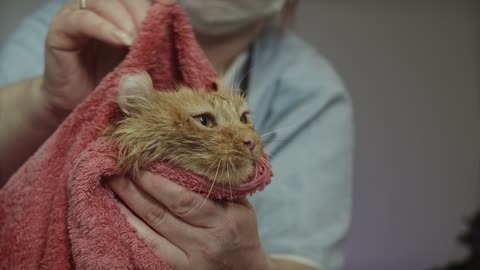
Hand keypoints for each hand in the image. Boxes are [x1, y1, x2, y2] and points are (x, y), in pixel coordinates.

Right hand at [40, 0, 173, 119]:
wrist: (83, 110)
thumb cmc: (116, 87)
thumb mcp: (141, 63)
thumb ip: (154, 45)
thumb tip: (174, 28)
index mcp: (121, 13)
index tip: (170, 5)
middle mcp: (99, 9)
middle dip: (140, 10)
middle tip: (151, 31)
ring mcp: (78, 16)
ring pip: (102, 1)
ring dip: (124, 18)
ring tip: (136, 41)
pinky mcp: (61, 30)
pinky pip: (81, 20)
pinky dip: (104, 28)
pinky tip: (121, 41)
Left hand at [107, 172, 272, 269]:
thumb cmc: (241, 231)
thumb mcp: (241, 206)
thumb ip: (218, 185)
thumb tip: (187, 154)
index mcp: (225, 219)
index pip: (183, 197)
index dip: (155, 179)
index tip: (138, 159)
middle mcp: (207, 240)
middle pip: (161, 210)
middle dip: (134, 185)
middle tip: (115, 164)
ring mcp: (191, 258)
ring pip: (151, 226)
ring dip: (127, 202)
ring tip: (110, 181)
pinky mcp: (178, 269)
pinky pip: (148, 245)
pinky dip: (130, 226)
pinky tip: (117, 210)